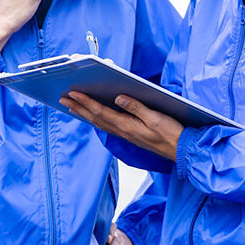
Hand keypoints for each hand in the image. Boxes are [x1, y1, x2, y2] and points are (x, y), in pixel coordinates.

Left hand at [60, 92, 181, 160]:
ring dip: (85, 114)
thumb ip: (137, 107)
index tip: (73, 94)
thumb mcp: (156, 118)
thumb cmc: (171, 133)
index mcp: (128, 126)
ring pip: (100, 123)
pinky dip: (96, 120)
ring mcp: (126, 135)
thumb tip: (118, 97)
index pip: (101, 112)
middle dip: (79, 108)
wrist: (181, 150)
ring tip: (72, 107)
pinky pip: (107, 127)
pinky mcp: (131, 135)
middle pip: (96, 118)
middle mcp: (123, 131)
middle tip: (63, 99)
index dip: (86, 102)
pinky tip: (93, 117)